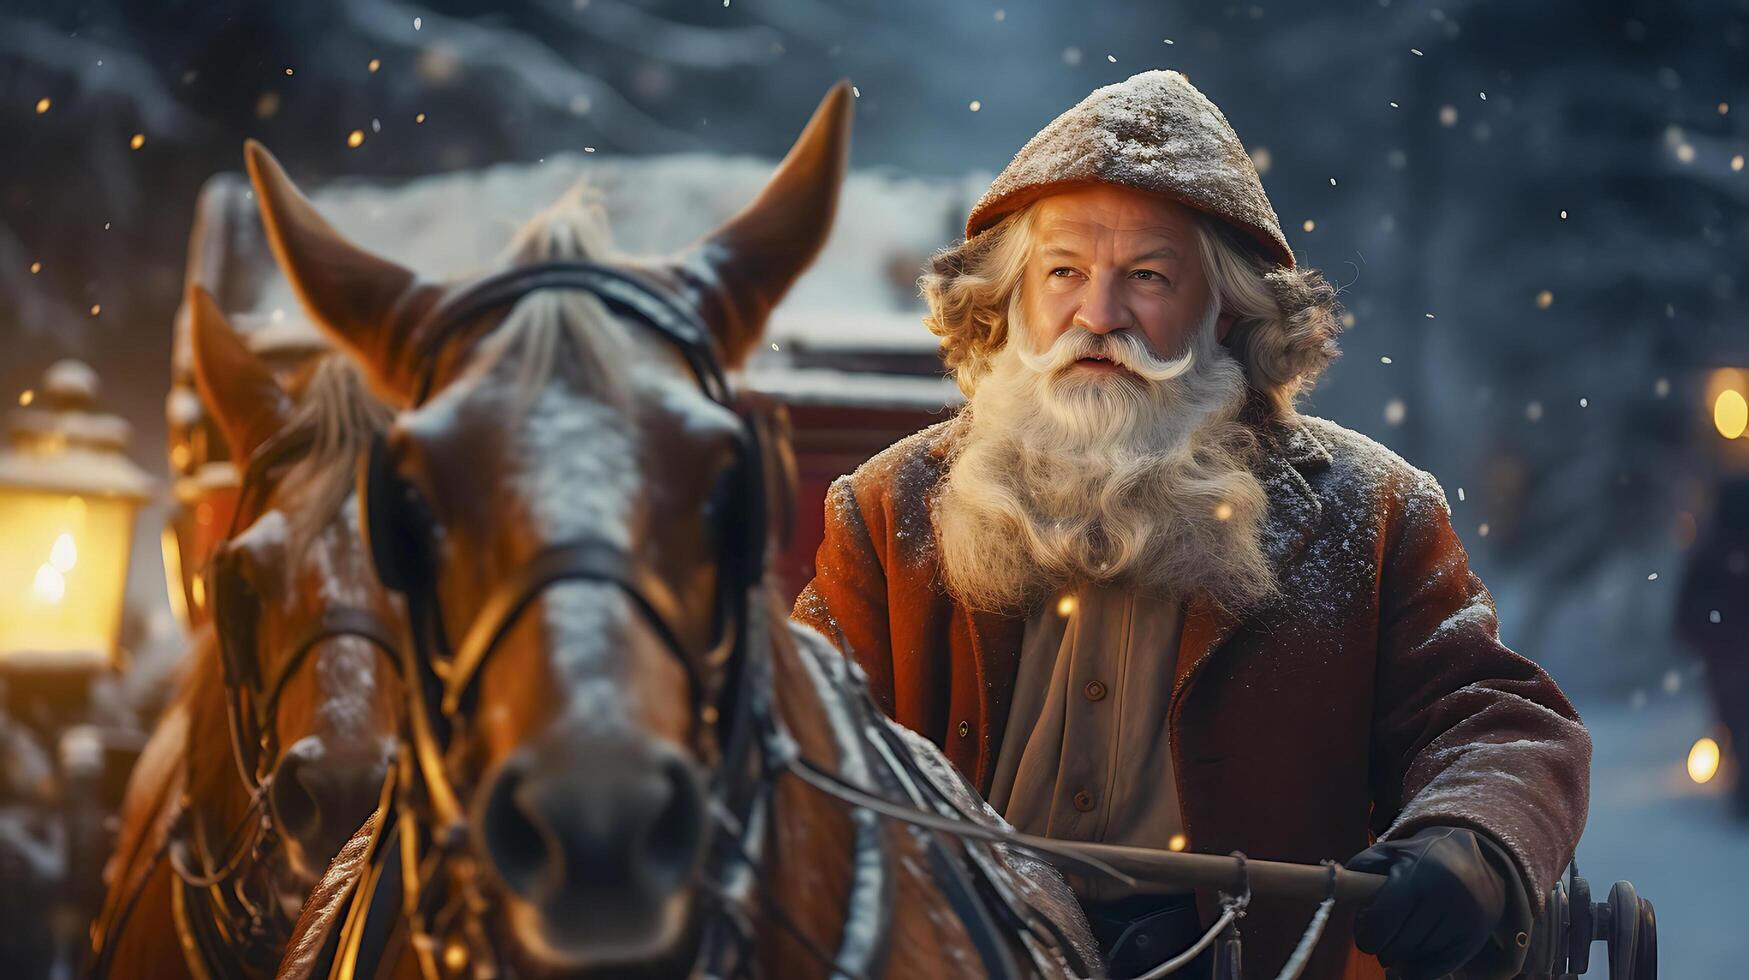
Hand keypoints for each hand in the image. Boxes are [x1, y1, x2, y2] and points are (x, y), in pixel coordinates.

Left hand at [1346, 826, 1509, 978]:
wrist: (1475, 860)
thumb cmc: (1421, 858)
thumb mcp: (1390, 851)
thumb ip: (1360, 867)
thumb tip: (1336, 889)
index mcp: (1419, 875)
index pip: (1383, 920)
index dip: (1366, 933)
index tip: (1364, 933)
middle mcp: (1445, 898)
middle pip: (1398, 944)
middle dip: (1381, 946)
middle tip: (1379, 939)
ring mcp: (1464, 920)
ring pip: (1416, 956)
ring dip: (1401, 955)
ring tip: (1399, 940)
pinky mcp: (1474, 938)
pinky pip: (1437, 968)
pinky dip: (1419, 968)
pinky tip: (1412, 958)